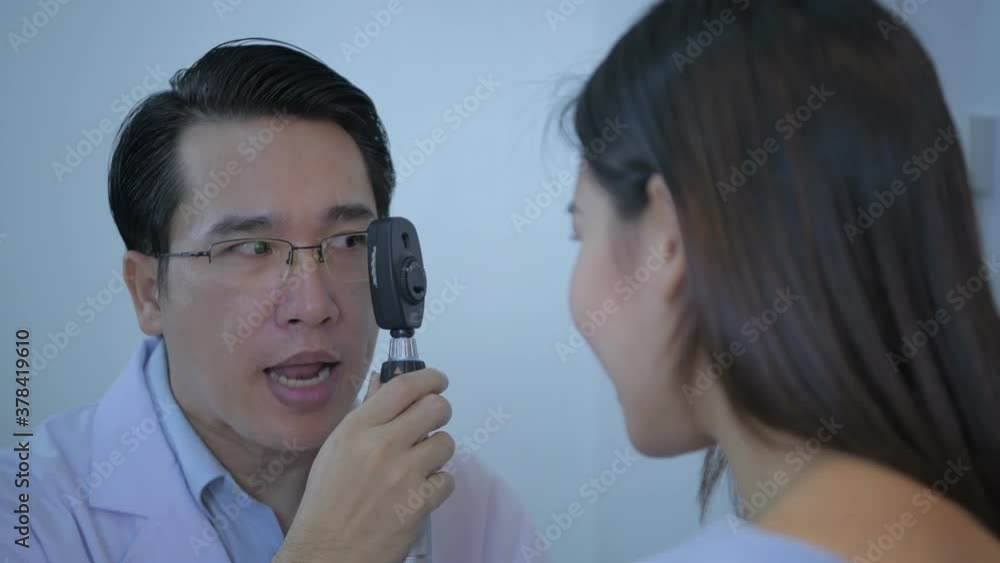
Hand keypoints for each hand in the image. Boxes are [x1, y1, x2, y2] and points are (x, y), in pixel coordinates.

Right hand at [273, 368, 455, 562]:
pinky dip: (436, 486)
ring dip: (436, 453)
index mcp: (357, 428)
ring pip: (446, 443)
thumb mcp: (336, 449)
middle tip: (431, 424)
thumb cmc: (326, 502)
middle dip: (439, 412)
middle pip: (436, 408)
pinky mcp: (420, 502)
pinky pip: (447, 479)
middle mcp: (382, 445)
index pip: (404, 386)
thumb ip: (365, 413)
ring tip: (416, 467)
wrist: (326, 552)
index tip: (438, 381)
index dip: (429, 378)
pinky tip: (416, 493)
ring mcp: (404, 473)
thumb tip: (383, 380)